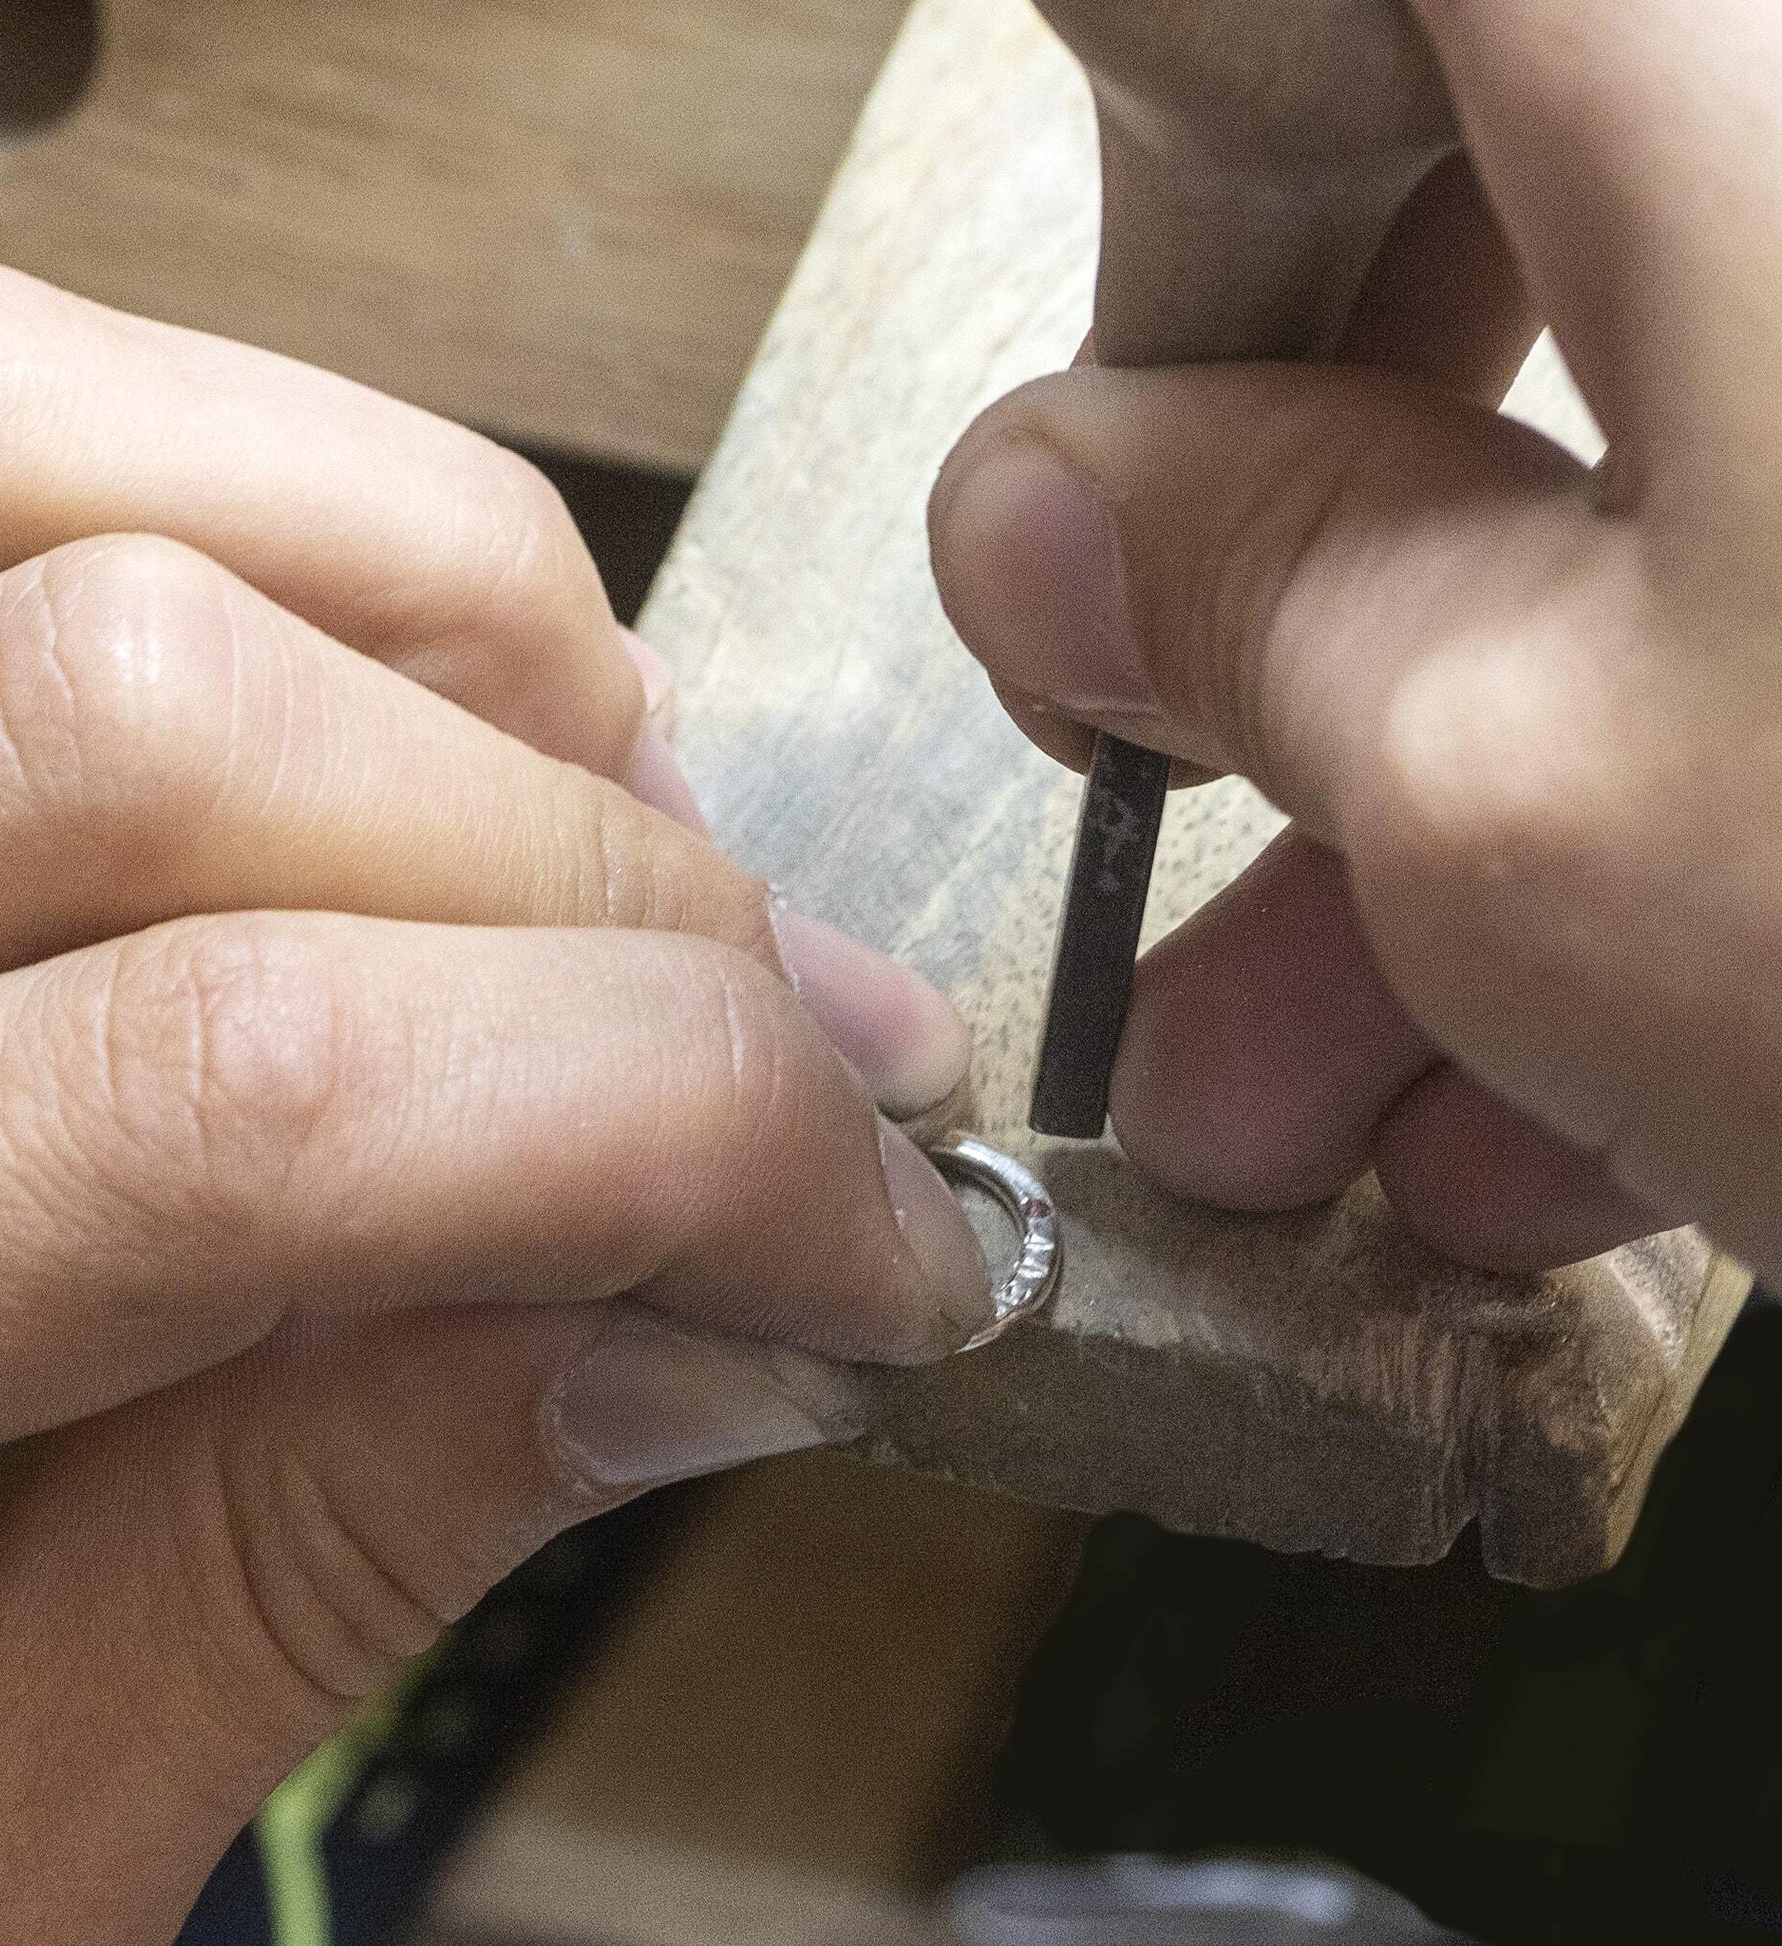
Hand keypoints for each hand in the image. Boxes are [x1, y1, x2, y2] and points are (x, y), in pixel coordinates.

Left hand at [0, 262, 983, 1939]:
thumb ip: (310, 1558)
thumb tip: (698, 1327)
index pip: (242, 1092)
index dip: (671, 1128)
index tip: (874, 1237)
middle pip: (169, 714)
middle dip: (611, 896)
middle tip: (788, 1060)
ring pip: (21, 436)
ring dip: (453, 620)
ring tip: (612, 831)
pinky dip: (289, 510)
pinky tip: (425, 718)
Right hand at [931, 0, 1779, 1275]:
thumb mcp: (1535, 780)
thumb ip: (1245, 584)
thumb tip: (1048, 503)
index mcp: (1723, 53)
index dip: (1159, 137)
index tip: (1099, 385)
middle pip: (1454, 207)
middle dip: (1271, 565)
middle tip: (1170, 773)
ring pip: (1623, 464)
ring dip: (1432, 792)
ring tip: (1328, 1089)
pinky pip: (1775, 591)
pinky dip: (1642, 821)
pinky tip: (1569, 1085)